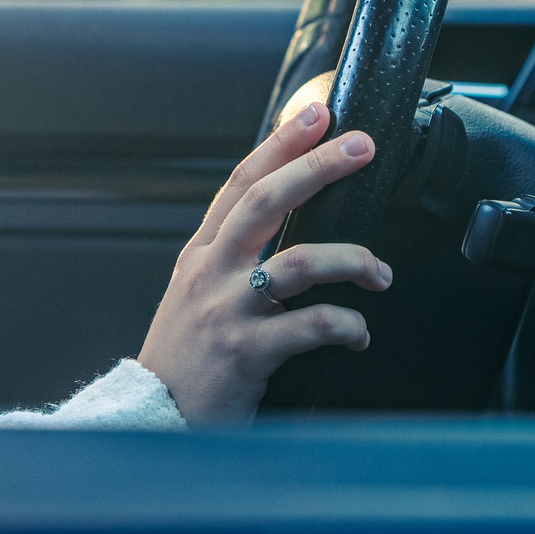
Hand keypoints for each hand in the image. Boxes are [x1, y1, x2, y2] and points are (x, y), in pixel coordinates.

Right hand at [136, 100, 390, 424]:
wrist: (153, 420)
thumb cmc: (186, 359)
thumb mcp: (196, 295)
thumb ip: (232, 258)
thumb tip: (286, 223)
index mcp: (202, 254)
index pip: (240, 182)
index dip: (279, 144)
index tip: (315, 112)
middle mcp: (211, 273)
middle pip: (265, 201)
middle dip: (317, 166)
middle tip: (361, 146)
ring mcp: (227, 310)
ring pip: (298, 261)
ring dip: (352, 260)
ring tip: (381, 273)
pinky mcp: (246, 352)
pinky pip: (310, 326)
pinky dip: (347, 326)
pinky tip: (359, 334)